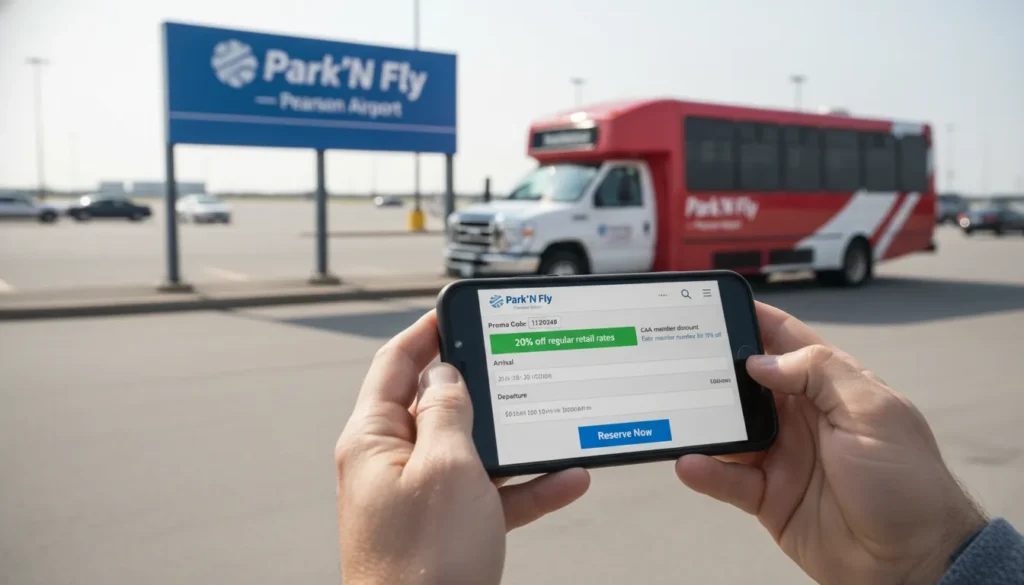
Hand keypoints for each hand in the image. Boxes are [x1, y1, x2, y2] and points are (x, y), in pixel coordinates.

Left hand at [335, 311, 589, 584]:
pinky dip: (526, 487)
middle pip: (437, 404)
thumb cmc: (423, 564)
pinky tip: (567, 479)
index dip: (428, 331)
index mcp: (374, 439)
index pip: (396, 364)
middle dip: (482, 385)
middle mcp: (392, 464)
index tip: (459, 310)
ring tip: (552, 420)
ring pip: (471, 452)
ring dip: (514, 440)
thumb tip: (447, 373)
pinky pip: (491, 496)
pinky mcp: (447, 531)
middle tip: (518, 361)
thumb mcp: (446, 468)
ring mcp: (420, 499)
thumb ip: (450, 411)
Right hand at [676, 302, 985, 584]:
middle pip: (747, 383)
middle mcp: (802, 418)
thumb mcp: (873, 413)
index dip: (754, 318)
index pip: (785, 340)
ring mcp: (783, 457)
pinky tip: (690, 462)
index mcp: (831, 388)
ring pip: (730, 430)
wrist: (912, 563)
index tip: (717, 303)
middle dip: (714, 369)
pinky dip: (706, 471)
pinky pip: (727, 479)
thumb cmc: (907, 483)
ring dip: (704, 422)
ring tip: (678, 414)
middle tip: (679, 358)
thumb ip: (820, 374)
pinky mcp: (769, 497)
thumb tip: (762, 361)